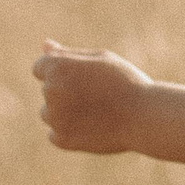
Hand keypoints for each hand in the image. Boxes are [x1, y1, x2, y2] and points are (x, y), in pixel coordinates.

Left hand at [32, 39, 153, 154]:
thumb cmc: (125, 81)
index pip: (40, 68)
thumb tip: (45, 45)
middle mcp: (51, 91)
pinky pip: (55, 134)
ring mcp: (55, 117)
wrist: (144, 115)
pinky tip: (92, 127)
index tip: (83, 77)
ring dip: (65, 112)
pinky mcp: (62, 139)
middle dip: (65, 91)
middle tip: (98, 94)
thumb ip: (68, 54)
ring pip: (49, 113)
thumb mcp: (100, 59)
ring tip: (96, 111)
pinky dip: (70, 131)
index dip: (63, 71)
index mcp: (58, 67)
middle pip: (48, 91)